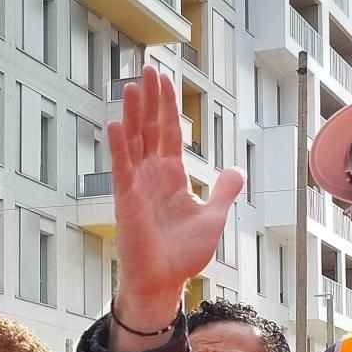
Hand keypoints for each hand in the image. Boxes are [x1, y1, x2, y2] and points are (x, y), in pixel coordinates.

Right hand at [107, 63, 243, 342]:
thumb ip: (223, 191)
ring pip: (134, 142)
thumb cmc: (183, 255)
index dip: (167, 106)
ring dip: (132, 114)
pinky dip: (119, 147)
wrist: (165, 283)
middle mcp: (151, 176)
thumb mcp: (213, 217)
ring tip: (131, 86)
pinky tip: (116, 124)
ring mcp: (137, 187)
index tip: (164, 79)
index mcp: (172, 177)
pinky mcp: (127, 202)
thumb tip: (234, 169)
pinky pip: (122, 169)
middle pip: (149, 129)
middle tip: (148, 69)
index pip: (168, 133)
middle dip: (150, 100)